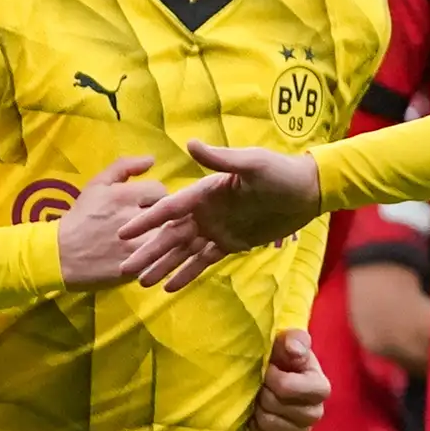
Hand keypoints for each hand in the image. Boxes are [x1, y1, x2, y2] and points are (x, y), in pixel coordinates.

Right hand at [56, 156, 193, 289]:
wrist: (62, 255)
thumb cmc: (81, 217)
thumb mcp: (96, 185)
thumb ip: (123, 167)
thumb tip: (151, 159)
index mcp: (122, 196)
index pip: (160, 190)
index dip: (156, 197)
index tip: (148, 204)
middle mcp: (132, 218)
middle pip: (168, 213)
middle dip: (163, 216)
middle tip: (152, 221)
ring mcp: (136, 244)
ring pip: (168, 236)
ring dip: (165, 236)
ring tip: (153, 237)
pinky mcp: (137, 266)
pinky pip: (161, 258)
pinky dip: (160, 255)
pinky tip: (151, 254)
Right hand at [128, 142, 328, 289]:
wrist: (307, 191)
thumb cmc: (281, 172)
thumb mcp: (252, 164)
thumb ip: (221, 159)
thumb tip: (190, 144)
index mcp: (205, 192)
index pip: (169, 209)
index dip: (145, 221)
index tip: (122, 233)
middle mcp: (205, 212)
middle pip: (169, 235)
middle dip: (147, 251)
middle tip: (124, 268)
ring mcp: (216, 229)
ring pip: (183, 251)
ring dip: (162, 265)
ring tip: (141, 282)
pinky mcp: (231, 244)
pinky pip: (204, 261)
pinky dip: (187, 273)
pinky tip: (170, 286)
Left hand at [246, 327, 328, 430]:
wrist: (280, 377)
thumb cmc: (285, 358)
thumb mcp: (289, 343)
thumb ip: (294, 340)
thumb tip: (293, 349)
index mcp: (320, 387)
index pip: (287, 387)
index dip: (271, 377)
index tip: (267, 367)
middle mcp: (315, 412)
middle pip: (275, 405)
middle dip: (262, 392)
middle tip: (260, 383)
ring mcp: (302, 430)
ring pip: (268, 422)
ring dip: (257, 408)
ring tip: (258, 397)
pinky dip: (255, 427)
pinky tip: (256, 414)